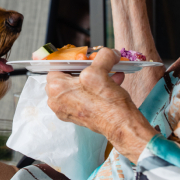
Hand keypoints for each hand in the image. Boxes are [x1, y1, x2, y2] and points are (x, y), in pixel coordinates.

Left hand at [46, 47, 156, 161]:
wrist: (121, 126)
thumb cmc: (107, 104)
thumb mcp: (101, 71)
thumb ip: (102, 56)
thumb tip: (107, 53)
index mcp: (57, 88)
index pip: (57, 66)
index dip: (72, 60)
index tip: (82, 57)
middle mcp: (58, 101)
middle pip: (67, 76)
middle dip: (84, 69)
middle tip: (95, 65)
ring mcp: (67, 110)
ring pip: (78, 86)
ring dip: (94, 78)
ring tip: (109, 72)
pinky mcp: (78, 115)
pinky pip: (84, 96)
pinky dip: (96, 88)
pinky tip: (112, 82)